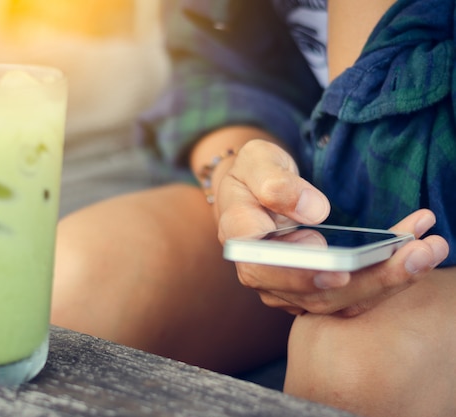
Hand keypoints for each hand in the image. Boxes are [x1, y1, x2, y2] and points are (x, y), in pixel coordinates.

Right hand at [216, 140, 448, 315]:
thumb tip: (313, 211)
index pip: (263, 267)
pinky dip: (387, 276)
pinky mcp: (315, 290)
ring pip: (339, 301)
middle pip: (314, 294)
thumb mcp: (256, 162)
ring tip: (429, 250)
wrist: (254, 193)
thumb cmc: (253, 174)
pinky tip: (419, 252)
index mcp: (241, 242)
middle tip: (416, 253)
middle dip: (369, 279)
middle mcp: (263, 275)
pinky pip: (352, 293)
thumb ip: (275, 182)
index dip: (300, 275)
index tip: (339, 270)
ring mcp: (289, 289)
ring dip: (388, 281)